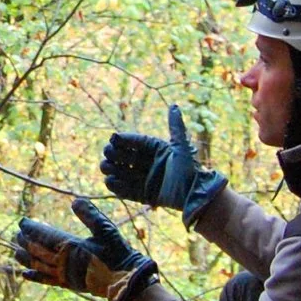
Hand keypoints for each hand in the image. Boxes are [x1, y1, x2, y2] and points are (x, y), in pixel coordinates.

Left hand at [14, 198, 157, 298]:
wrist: (125, 279)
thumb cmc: (117, 252)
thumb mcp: (105, 228)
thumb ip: (90, 214)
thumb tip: (74, 201)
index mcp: (70, 246)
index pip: (43, 235)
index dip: (31, 229)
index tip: (22, 222)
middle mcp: (63, 261)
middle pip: (37, 250)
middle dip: (26, 241)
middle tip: (17, 234)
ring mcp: (64, 274)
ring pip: (38, 265)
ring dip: (26, 257)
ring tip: (16, 251)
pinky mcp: (68, 284)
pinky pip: (46, 280)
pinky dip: (35, 276)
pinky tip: (25, 274)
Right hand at [99, 104, 228, 226]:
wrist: (194, 195)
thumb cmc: (189, 169)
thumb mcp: (181, 147)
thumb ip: (176, 127)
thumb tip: (174, 105)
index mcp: (156, 150)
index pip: (136, 142)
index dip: (124, 140)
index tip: (113, 138)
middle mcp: (149, 163)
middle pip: (125, 157)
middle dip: (114, 155)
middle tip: (108, 153)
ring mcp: (145, 179)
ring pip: (123, 173)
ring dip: (112, 169)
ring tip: (106, 167)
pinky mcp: (143, 195)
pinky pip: (126, 190)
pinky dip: (116, 187)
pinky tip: (109, 181)